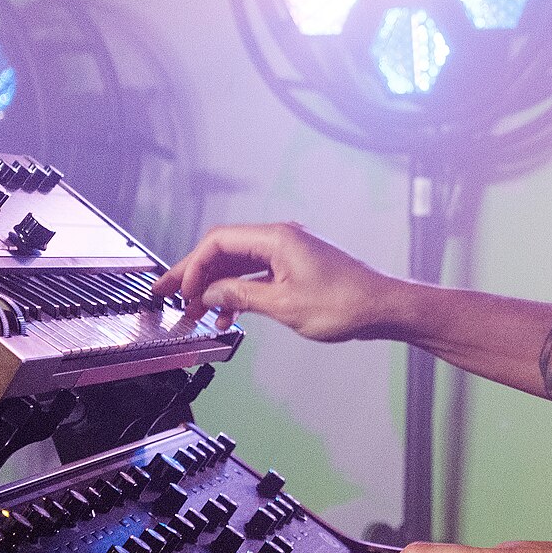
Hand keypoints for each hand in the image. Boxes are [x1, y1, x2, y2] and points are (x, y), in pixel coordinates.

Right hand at [152, 222, 403, 340]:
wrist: (383, 308)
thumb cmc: (345, 303)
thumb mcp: (282, 305)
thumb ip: (240, 295)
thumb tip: (208, 293)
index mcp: (277, 238)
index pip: (219, 241)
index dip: (193, 265)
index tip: (180, 291)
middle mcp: (282, 239)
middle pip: (225, 250)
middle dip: (196, 274)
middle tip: (168, 294)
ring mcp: (290, 253)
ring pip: (240, 264)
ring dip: (216, 286)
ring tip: (197, 312)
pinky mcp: (297, 268)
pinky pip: (258, 274)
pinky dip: (240, 291)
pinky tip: (229, 313)